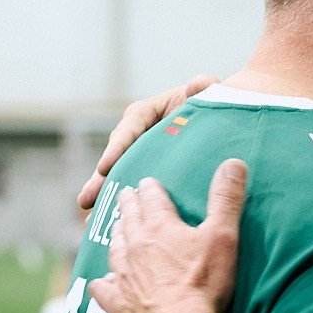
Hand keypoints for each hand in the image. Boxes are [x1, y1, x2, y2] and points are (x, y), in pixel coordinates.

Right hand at [77, 75, 218, 209]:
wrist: (225, 129)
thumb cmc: (214, 110)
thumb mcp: (211, 96)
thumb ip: (205, 88)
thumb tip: (195, 84)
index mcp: (147, 113)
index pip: (130, 126)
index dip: (117, 146)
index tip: (106, 165)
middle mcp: (137, 135)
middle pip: (116, 156)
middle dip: (101, 178)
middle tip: (87, 198)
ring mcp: (139, 156)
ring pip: (118, 176)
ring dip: (104, 196)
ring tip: (90, 218)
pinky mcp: (145, 175)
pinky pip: (131, 190)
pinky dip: (120, 207)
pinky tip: (108, 227)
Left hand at [90, 160, 247, 312]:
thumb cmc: (203, 282)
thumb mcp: (223, 235)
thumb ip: (226, 198)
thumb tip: (233, 162)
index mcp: (159, 226)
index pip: (151, 198)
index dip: (150, 188)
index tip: (146, 181)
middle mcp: (135, 245)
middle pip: (128, 218)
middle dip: (128, 204)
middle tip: (125, 195)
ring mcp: (122, 274)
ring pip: (115, 247)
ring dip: (116, 235)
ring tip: (117, 229)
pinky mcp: (116, 302)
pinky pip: (103, 289)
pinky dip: (102, 283)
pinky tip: (101, 281)